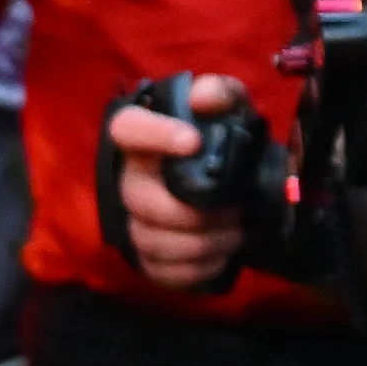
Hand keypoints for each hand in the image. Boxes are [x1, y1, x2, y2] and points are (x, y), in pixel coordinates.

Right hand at [105, 72, 255, 289]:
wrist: (241, 189)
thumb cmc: (226, 144)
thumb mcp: (232, 110)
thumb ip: (222, 93)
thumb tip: (204, 99)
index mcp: (145, 139)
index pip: (125, 127)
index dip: (153, 135)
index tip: (192, 141)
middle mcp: (130, 180)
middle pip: (139, 199)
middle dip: (191, 213)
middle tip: (235, 211)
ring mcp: (136, 222)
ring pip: (151, 240)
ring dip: (201, 243)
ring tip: (236, 233)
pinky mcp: (149, 259)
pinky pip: (162, 272)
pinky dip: (197, 269)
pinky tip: (221, 256)